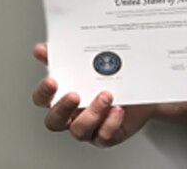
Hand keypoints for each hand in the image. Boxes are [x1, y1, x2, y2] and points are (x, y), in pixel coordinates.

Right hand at [31, 43, 157, 147]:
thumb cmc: (114, 76)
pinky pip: (103, 136)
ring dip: (92, 113)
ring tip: (107, 95)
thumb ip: (65, 56)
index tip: (52, 81)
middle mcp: (72, 115)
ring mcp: (89, 127)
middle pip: (54, 121)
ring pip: (79, 130)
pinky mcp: (107, 136)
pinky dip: (110, 123)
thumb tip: (42, 49)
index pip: (42, 99)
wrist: (144, 88)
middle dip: (63, 108)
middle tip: (75, 95)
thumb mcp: (91, 62)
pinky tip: (118, 109)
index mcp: (63, 96)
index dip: (43, 92)